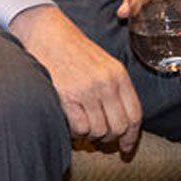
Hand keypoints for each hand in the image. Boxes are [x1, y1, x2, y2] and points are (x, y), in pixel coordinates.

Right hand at [12, 5, 142, 152]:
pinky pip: (79, 129)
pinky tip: (70, 121)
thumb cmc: (73, 49)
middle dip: (110, 139)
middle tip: (99, 139)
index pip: (135, 115)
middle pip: (119, 127)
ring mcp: (87, 90)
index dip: (131, 137)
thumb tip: (121, 123)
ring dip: (90, 136)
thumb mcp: (103, 64)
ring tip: (82, 126)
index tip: (126, 148)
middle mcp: (106, 83)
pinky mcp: (67, 97)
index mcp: (119, 75)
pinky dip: (75, 131)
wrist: (46, 32)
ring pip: (99, 131)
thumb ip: (115, 89)